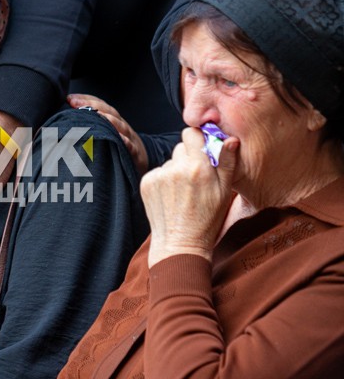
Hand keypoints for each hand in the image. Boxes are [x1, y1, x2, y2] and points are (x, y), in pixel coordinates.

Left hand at [67, 93, 147, 175]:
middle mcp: (121, 125)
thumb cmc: (120, 144)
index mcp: (113, 120)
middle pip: (108, 111)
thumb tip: (68, 121)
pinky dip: (125, 142)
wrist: (143, 158)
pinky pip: (131, 146)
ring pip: (120, 126)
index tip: (69, 98)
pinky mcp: (135, 152)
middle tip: (75, 103)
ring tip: (96, 114)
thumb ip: (92, 125)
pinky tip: (119, 139)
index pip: (99, 105)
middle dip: (91, 105)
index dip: (85, 99)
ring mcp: (129, 137)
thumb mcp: (107, 132)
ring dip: (108, 119)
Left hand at [141, 126, 238, 265]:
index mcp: (198, 167)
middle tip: (196, 178)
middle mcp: (176, 167)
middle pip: (181, 147)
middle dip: (189, 158)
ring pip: (170, 161)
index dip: (198, 140)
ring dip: (177, 170)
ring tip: (184, 192)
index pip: (192, 133)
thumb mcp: (224, 192)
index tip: (203, 150)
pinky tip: (172, 197)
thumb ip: (227, 162)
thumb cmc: (207, 220)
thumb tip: (231, 138)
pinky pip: (158, 172)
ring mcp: (159, 175)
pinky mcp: (146, 182)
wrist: (180, 245)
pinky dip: (164, 180)